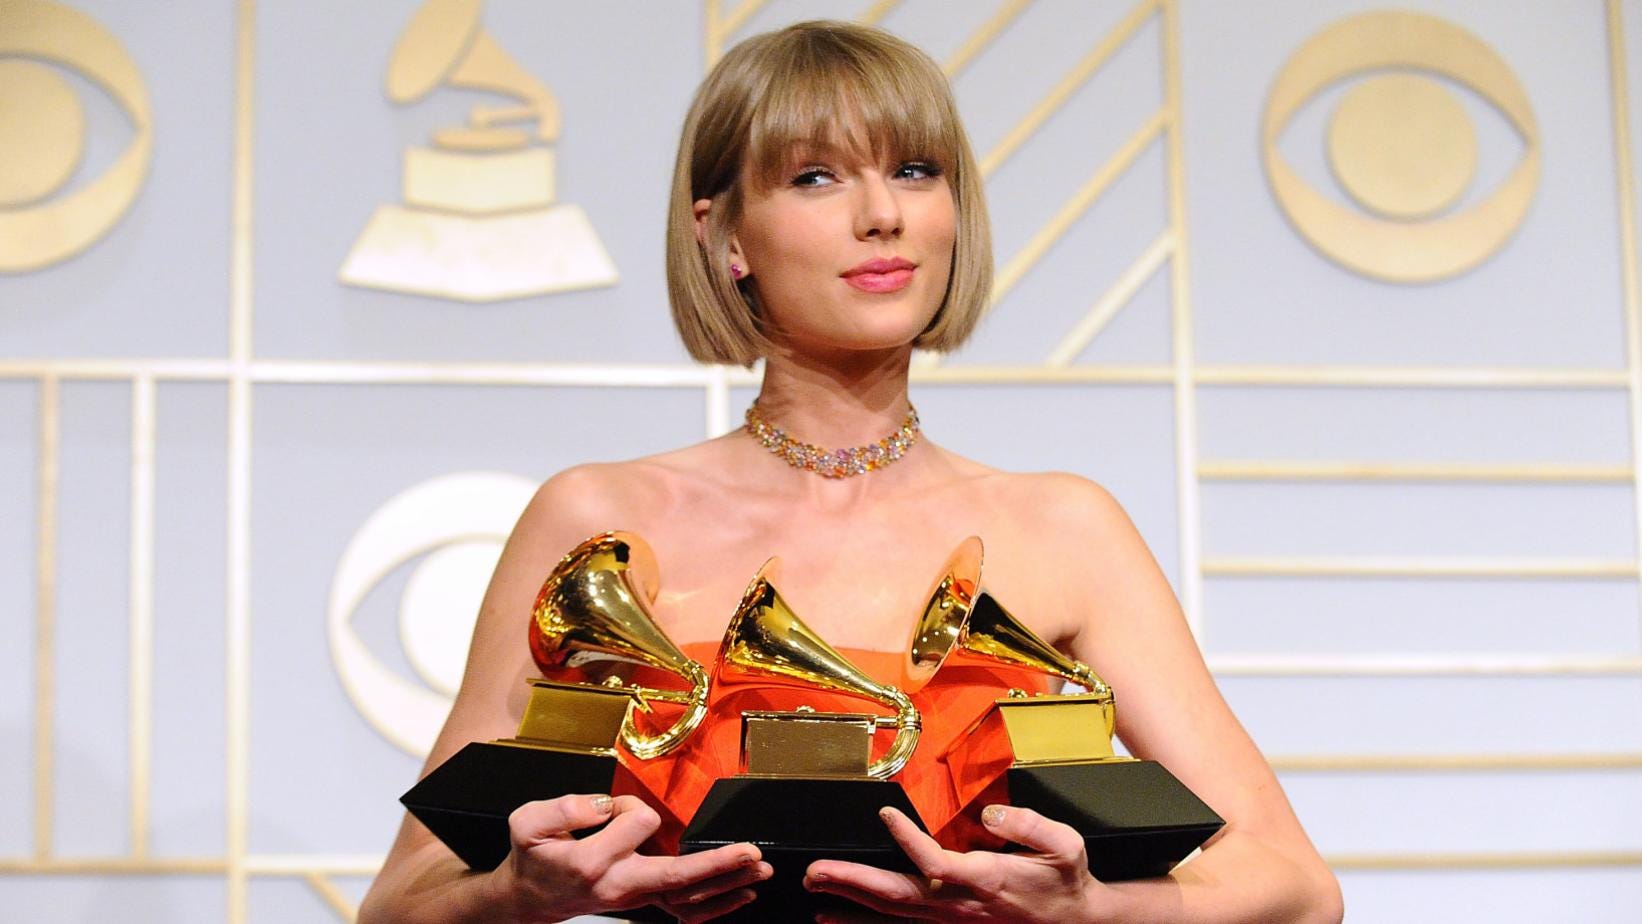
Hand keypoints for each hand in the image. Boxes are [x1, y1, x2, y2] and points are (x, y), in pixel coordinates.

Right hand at [490, 793, 771, 922]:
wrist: (529, 897)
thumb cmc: (533, 857)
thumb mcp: (528, 823)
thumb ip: (565, 808)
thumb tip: (603, 805)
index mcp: (594, 862)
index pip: (636, 821)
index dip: (629, 804)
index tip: (610, 808)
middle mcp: (619, 885)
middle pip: (678, 876)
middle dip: (717, 864)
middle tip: (751, 853)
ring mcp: (634, 899)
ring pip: (688, 896)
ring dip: (727, 882)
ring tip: (759, 869)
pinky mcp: (642, 903)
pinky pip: (684, 910)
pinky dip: (716, 904)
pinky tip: (741, 895)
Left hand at [803, 805, 1122, 922]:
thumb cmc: (1064, 882)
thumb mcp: (1064, 847)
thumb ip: (1028, 825)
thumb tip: (991, 814)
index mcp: (986, 879)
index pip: (935, 864)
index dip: (907, 841)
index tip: (885, 814)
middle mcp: (961, 904)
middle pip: (898, 896)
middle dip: (853, 884)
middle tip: (816, 872)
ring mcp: (951, 919)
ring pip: (893, 912)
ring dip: (850, 900)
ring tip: (815, 886)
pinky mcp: (947, 923)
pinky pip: (900, 923)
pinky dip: (865, 920)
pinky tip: (835, 916)